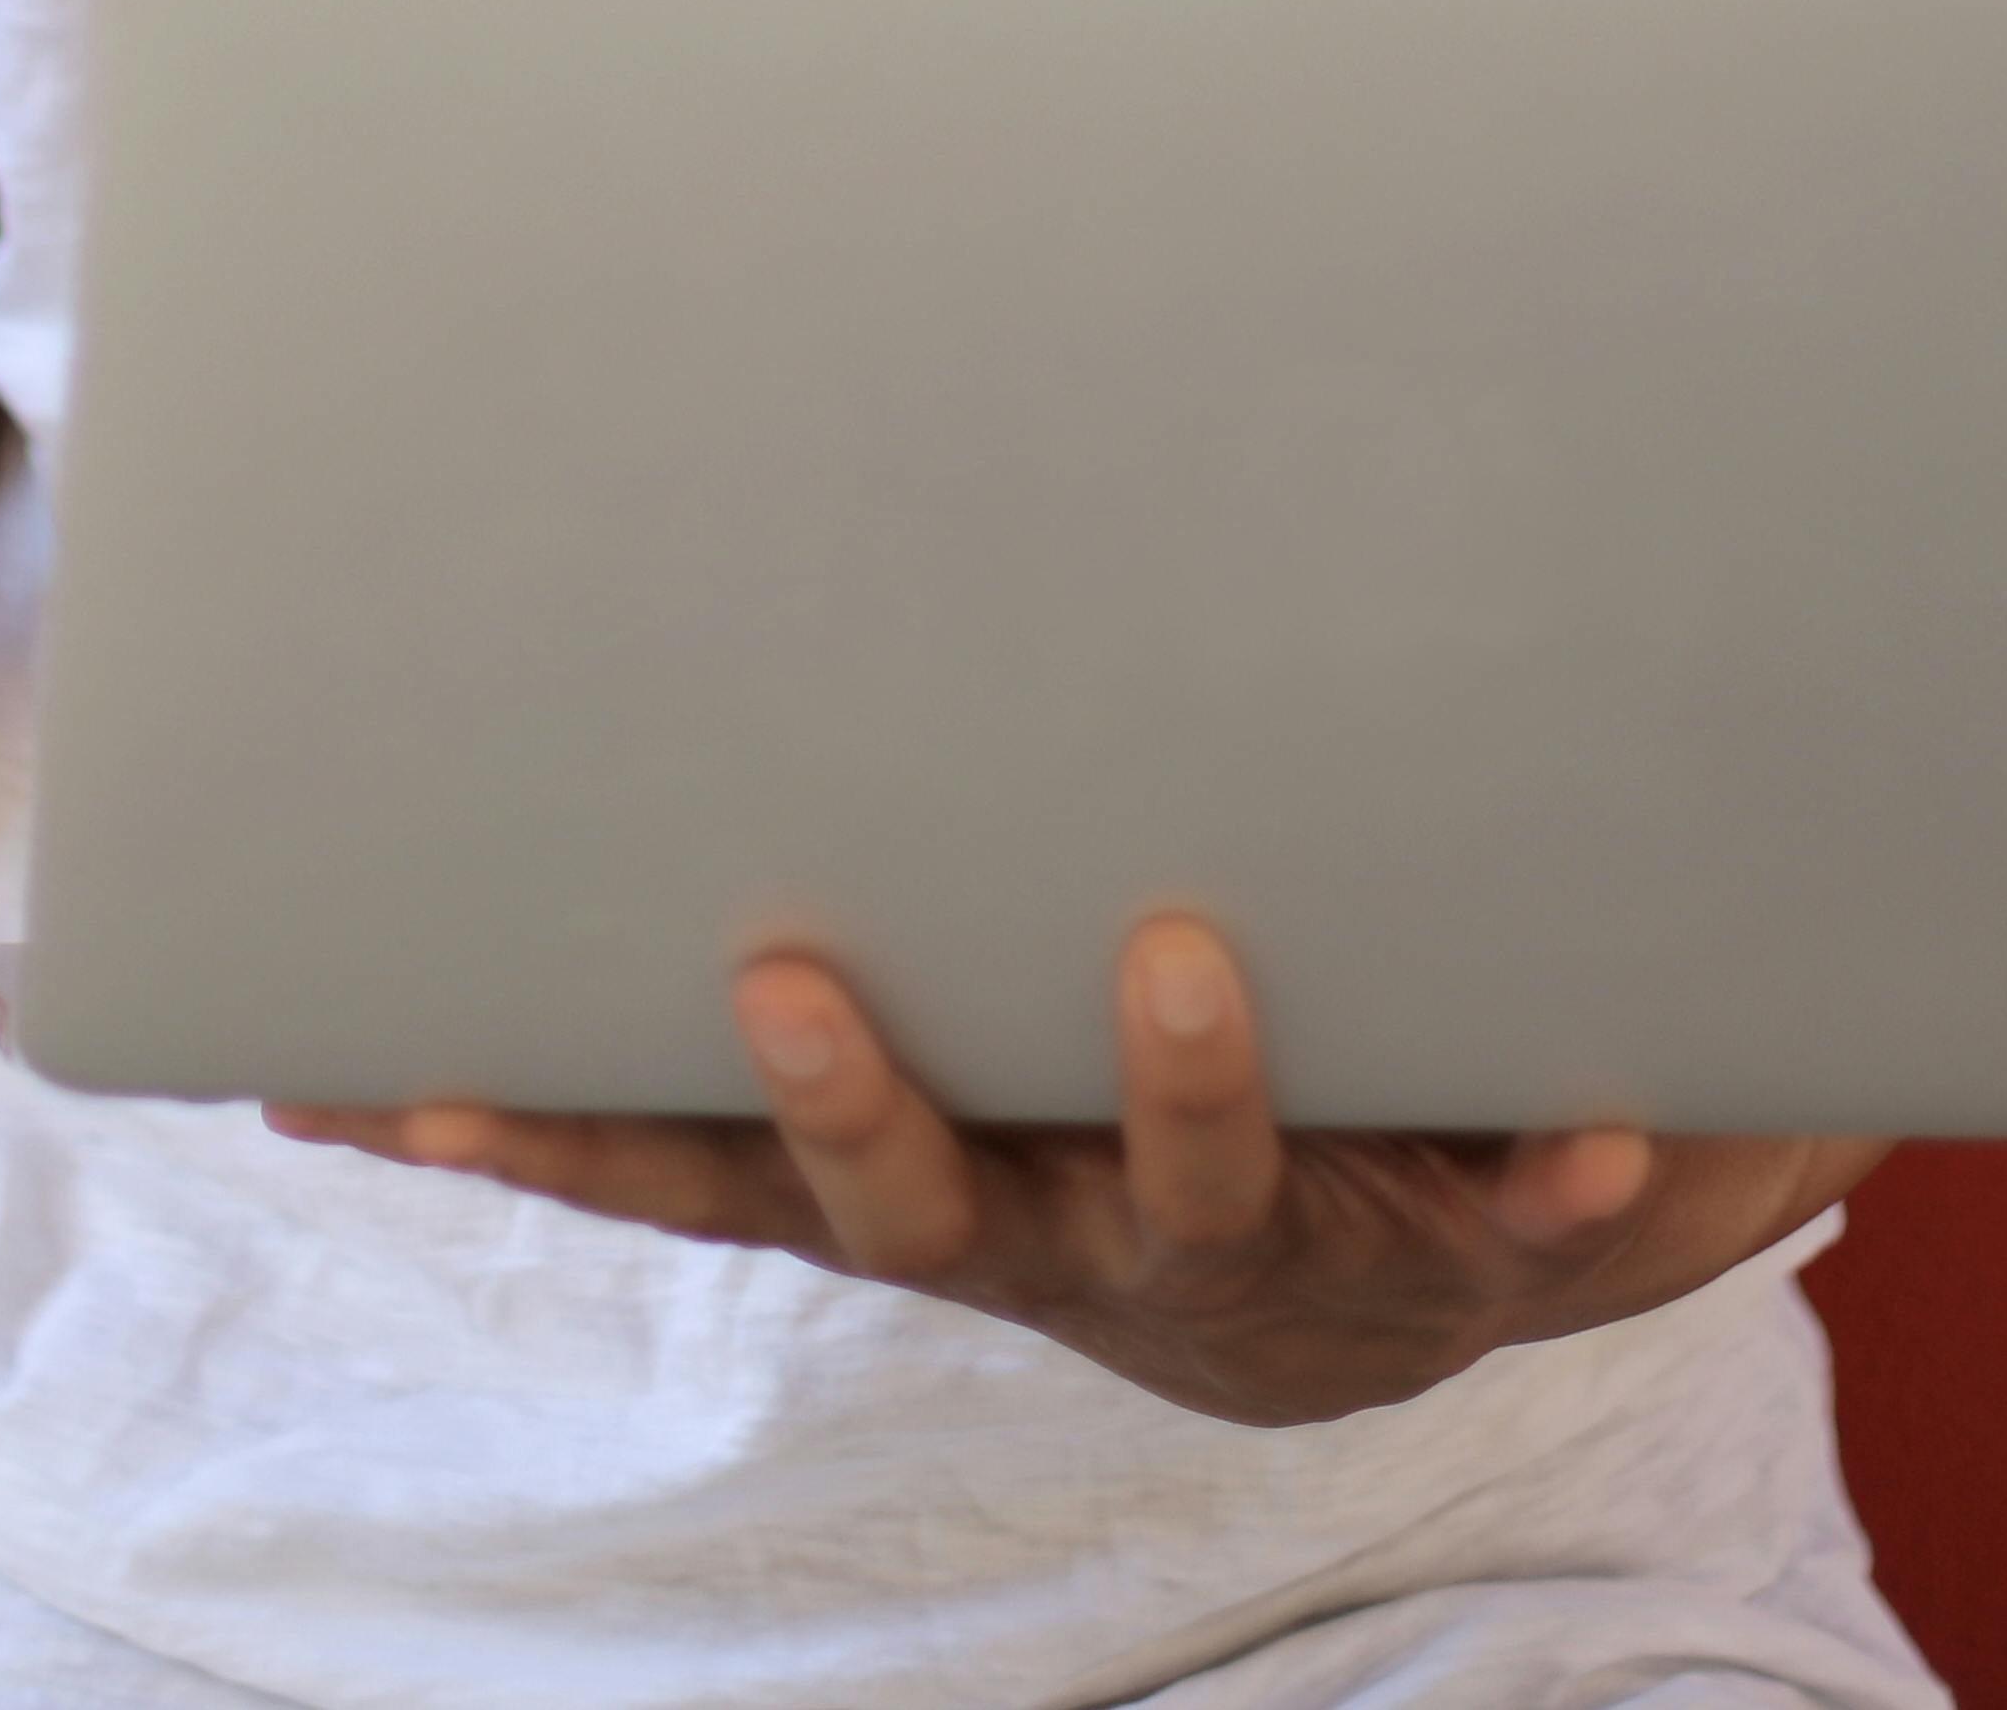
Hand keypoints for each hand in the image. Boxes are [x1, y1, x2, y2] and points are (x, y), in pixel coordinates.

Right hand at [265, 920, 1882, 1428]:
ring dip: (1179, 1094)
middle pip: (911, 1205)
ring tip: (1176, 963)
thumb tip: (506, 748)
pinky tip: (1595, 1116)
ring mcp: (1242, 1243)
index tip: (411, 1083)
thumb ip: (763, 912)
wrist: (1389, 1257)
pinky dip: (1537, 1170)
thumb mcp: (929, 1011)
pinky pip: (1496, 1212)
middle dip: (846, 1107)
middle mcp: (1047, 1226)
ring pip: (1186, 1195)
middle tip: (787, 991)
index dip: (549, 1138)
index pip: (688, 1172)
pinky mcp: (1443, 1242)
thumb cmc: (1097, 1068)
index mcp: (910, 1163)